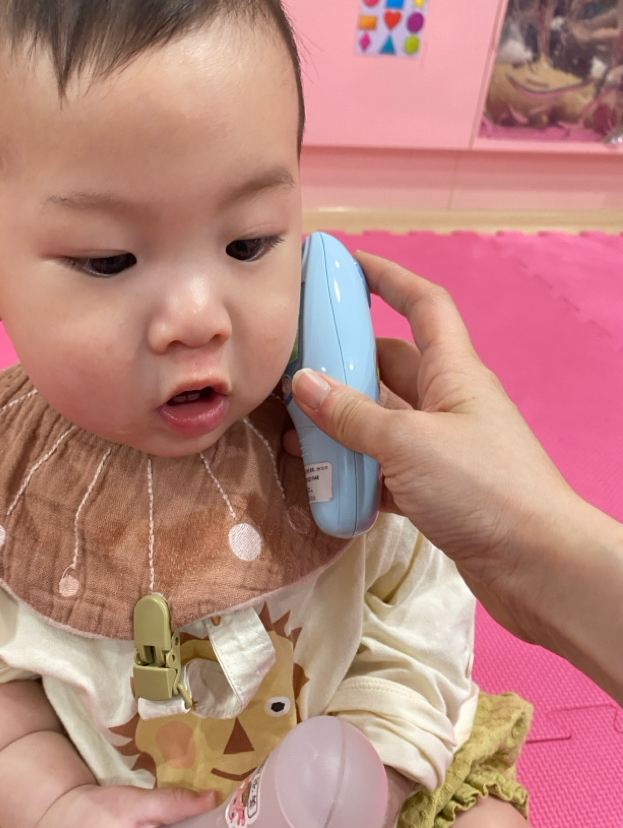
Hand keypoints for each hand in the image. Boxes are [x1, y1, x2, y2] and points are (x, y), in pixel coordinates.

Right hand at [286, 252, 576, 645]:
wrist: (535, 564)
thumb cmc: (481, 487)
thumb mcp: (408, 443)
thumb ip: (352, 415)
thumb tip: (302, 383)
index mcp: (454, 372)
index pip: (422, 304)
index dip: (387, 277)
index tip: (346, 262)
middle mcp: (448, 402)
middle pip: (389, 365)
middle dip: (343, 361)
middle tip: (292, 364)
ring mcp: (442, 448)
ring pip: (381, 421)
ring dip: (341, 424)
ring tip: (291, 430)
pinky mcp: (436, 491)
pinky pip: (385, 469)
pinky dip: (355, 472)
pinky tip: (322, 482)